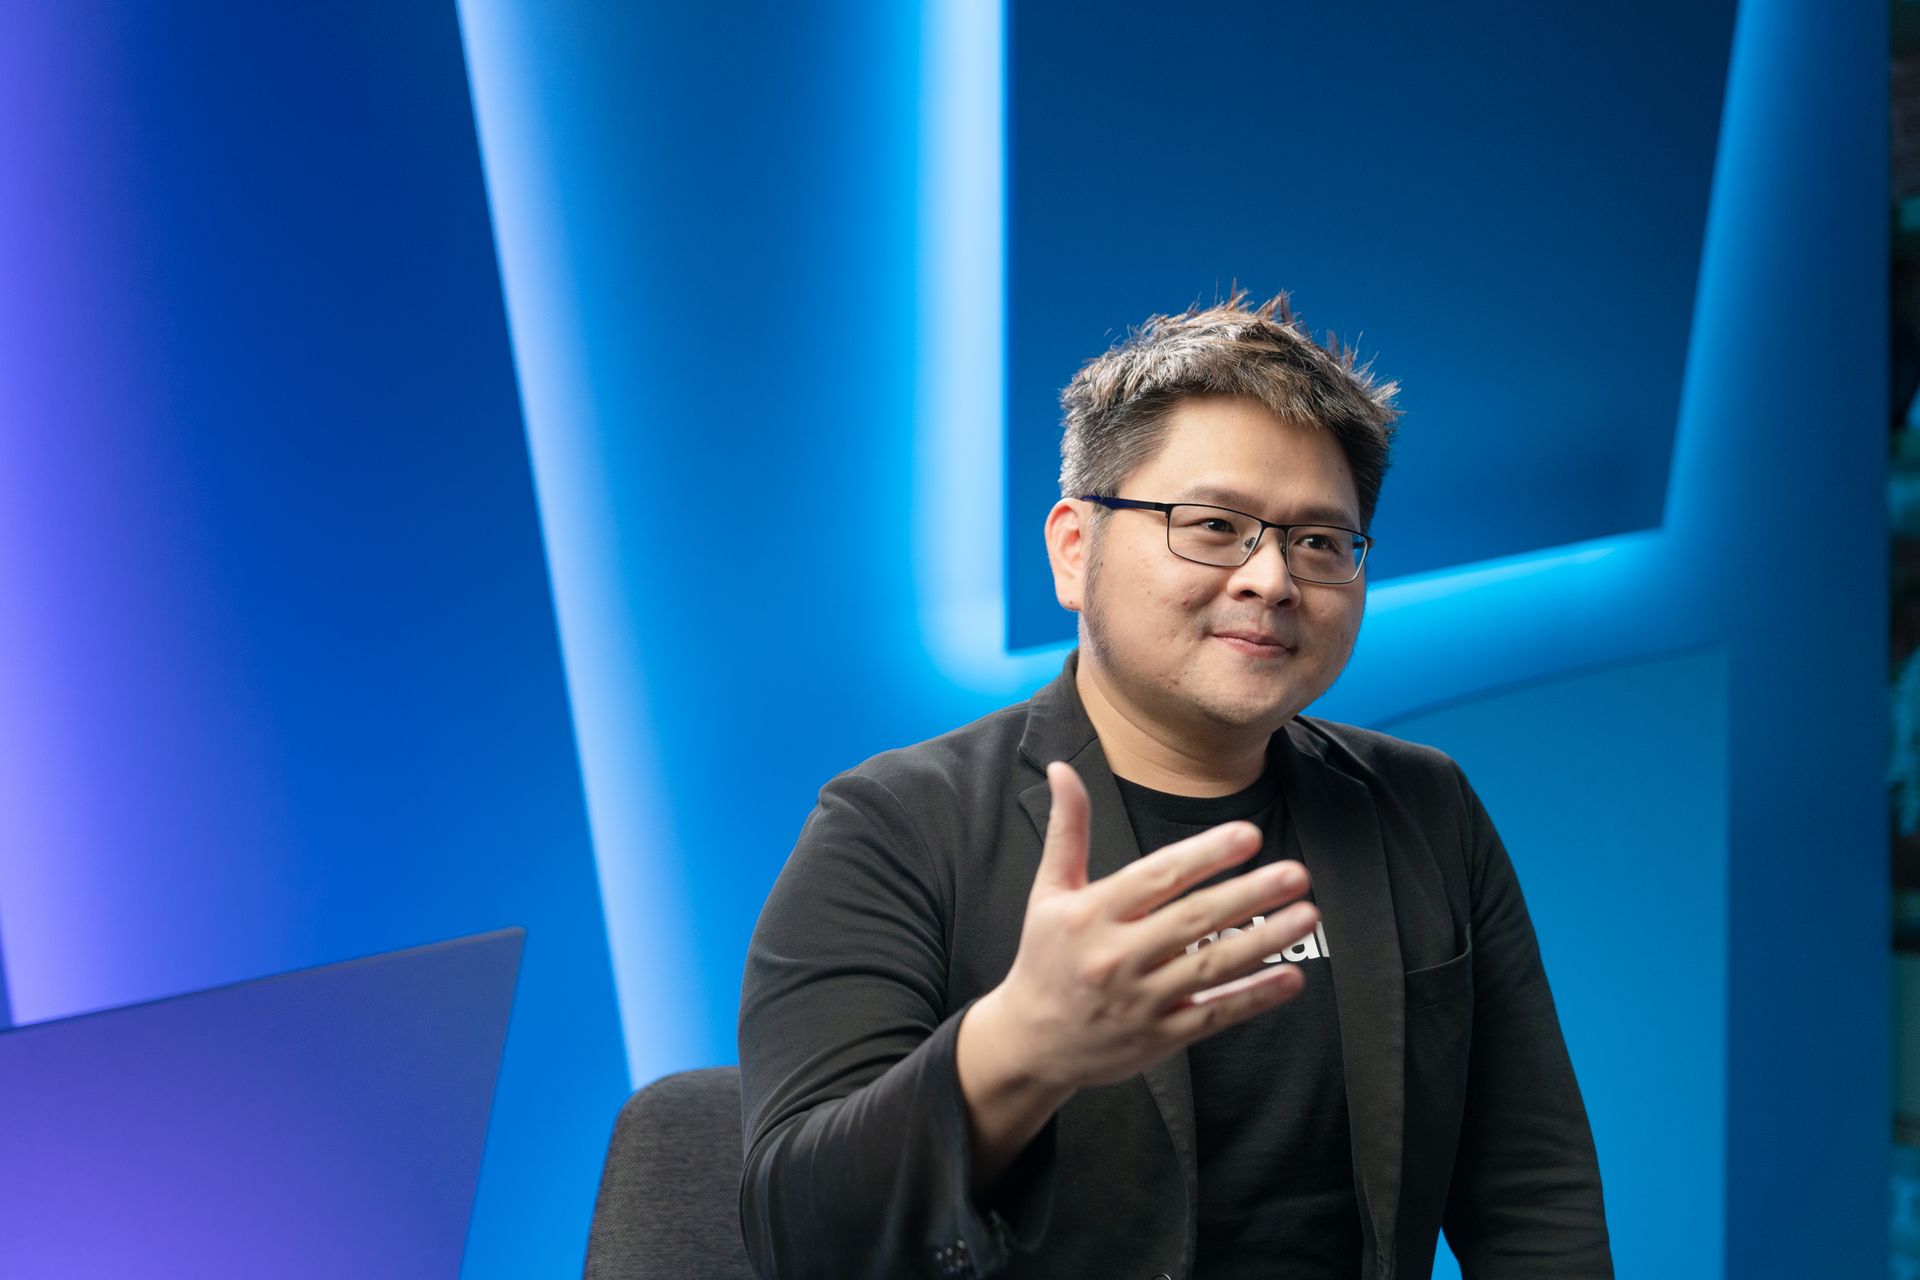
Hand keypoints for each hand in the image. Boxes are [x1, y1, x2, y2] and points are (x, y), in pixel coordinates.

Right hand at [980, 760, 1317, 1089]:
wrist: (1031, 1042)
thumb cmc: (1045, 957)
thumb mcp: (1048, 892)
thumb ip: (1067, 831)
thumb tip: (1062, 769)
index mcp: (1090, 914)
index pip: (1156, 878)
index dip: (1204, 855)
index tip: (1246, 836)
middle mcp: (1115, 956)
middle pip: (1192, 920)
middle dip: (1248, 894)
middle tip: (1294, 873)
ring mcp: (1139, 1000)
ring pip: (1210, 966)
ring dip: (1263, 940)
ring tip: (1305, 915)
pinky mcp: (1159, 1037)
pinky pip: (1213, 1014)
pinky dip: (1253, 998)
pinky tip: (1291, 978)